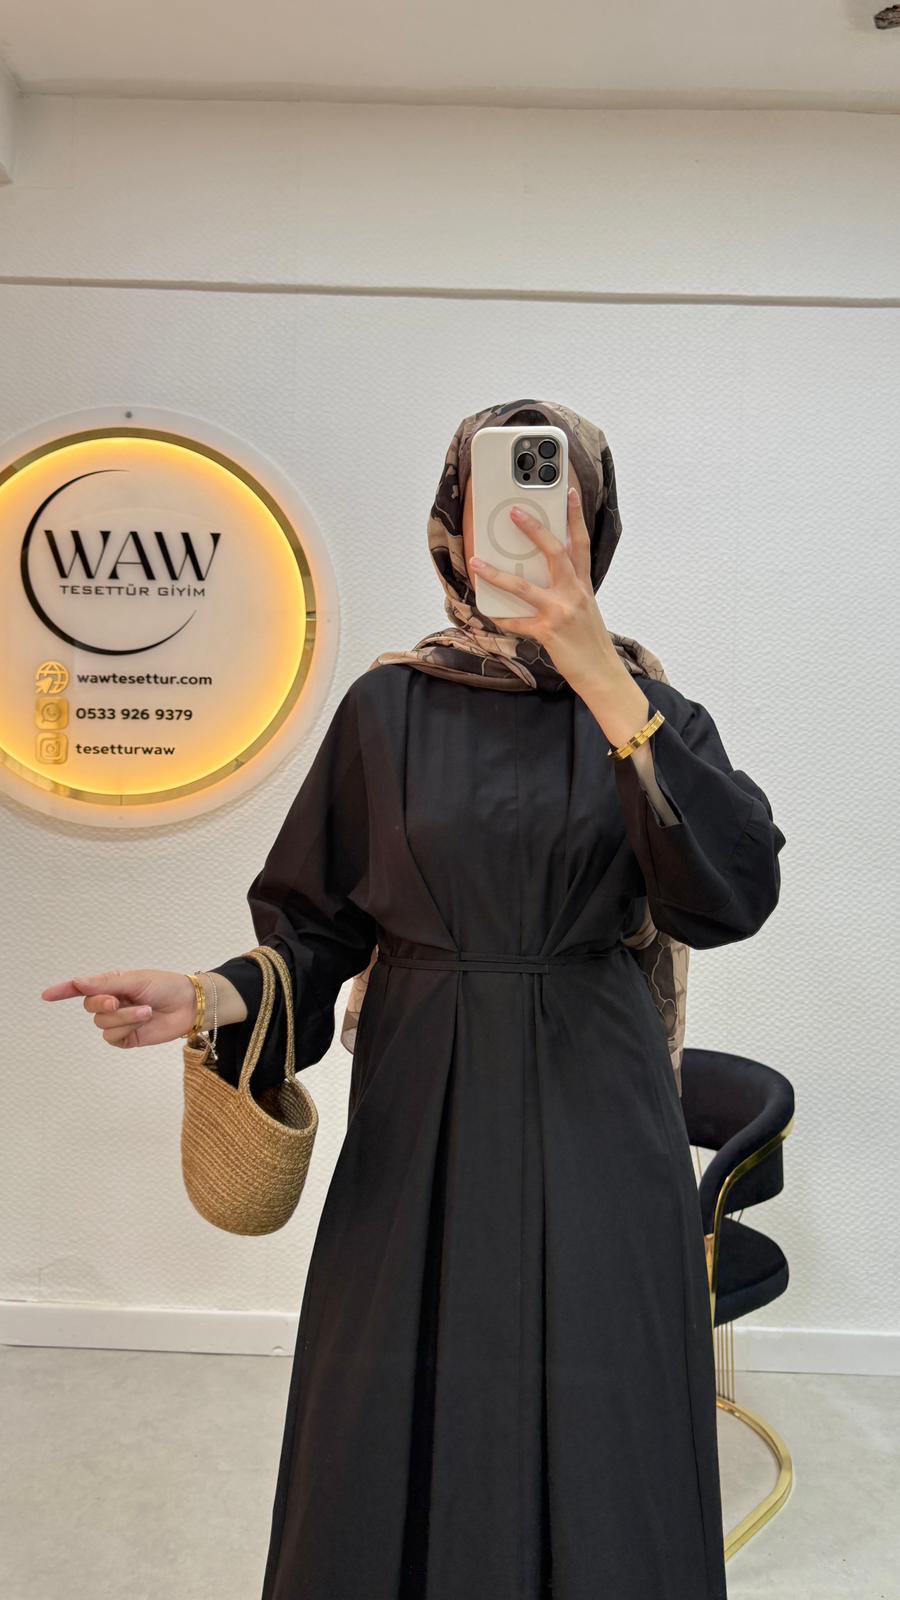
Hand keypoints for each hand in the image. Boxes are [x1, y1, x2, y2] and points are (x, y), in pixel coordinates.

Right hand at [40, 968, 198, 1048]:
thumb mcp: (134, 979)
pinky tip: (142, 1022)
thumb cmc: (165, 985)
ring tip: (145, 1010)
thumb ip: (105, 984)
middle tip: (117, 999)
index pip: (82, 989)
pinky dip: (126, 1029)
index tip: (46, 995)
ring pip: (102, 1023)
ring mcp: (119, 1021)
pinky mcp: (127, 1038)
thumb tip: (78, 983)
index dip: (64, 991)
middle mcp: (112, 1003)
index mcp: (112, 985)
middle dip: (103, 1003)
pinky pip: (112, 1037)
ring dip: (124, 1016)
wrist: (189, 1004)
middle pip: (90, 1007)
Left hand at [468, 486, 619, 692]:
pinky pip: (517, 622)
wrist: (602, 672)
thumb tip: (542, 579)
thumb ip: (568, 590)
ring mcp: (560, 612)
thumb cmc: (590, 641)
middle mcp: (573, 593)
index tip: (569, 493)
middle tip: (516, 512)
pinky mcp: (548, 632)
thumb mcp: (585, 609)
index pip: (581, 543)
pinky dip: (501, 618)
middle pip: (554, 552)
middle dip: (534, 530)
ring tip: (477, 562)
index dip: (576, 516)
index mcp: (583, 585)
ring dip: (497, 574)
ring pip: (524, 587)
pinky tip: (488, 613)